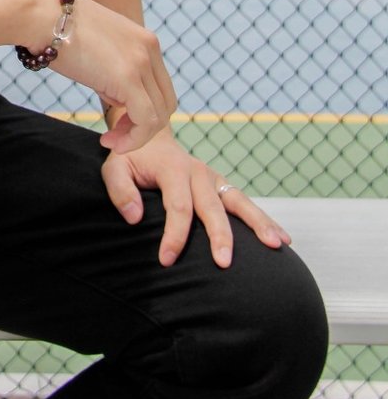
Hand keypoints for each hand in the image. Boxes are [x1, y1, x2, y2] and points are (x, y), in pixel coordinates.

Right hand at [46, 0, 176, 152]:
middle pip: (165, 103)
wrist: (42, 14)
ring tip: (110, 142)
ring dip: (136, 137)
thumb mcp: (98, 47)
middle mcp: (150, 49)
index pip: (160, 86)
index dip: (143, 110)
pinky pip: (145, 121)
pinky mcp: (128, 78)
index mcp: (145, 40)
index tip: (118, 122)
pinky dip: (133, 139)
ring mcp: (142, 63)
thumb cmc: (57, 29)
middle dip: (142, 127)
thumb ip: (114, 69)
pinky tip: (110, 142)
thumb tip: (116, 94)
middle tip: (115, 137)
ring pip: (158, 116)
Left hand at [100, 126, 292, 267]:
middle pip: (213, 206)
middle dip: (220, 235)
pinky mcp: (222, 185)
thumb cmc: (130, 157)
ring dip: (257, 223)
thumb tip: (134, 217)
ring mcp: (214, 178)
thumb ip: (120, 190)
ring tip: (276, 245)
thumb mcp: (114, 167)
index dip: (173, 235)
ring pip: (239, 202)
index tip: (166, 260)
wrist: (150, 135)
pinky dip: (264, 220)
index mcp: (172, 168)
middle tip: (224, 263)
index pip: (177, 206)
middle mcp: (198, 172)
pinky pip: (244, 204)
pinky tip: (283, 239)